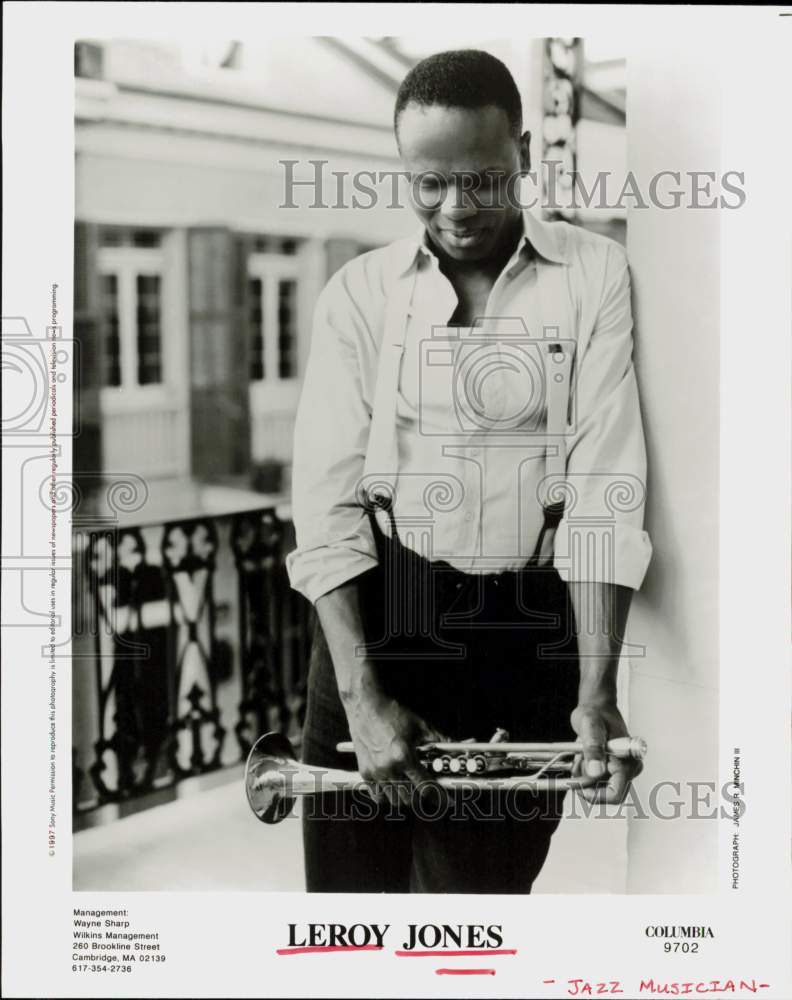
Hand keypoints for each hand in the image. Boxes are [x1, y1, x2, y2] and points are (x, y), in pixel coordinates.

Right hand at [344, 692, 440, 806]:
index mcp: (404, 756)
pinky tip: (392, 787)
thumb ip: (440, 741)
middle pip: (410, 799)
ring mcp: (375, 771)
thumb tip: (460, 746)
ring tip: (409, 785)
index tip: (447, 802)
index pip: (426, 787)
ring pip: (394, 801)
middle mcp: (389, 767)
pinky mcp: (364, 772)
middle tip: (426, 786)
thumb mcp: (420, 726)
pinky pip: (377, 796)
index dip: (439, 797)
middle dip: (421, 795)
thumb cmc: (392, 713)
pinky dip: (386, 796)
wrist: (365, 704)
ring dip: (405, 796)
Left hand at [570, 701, 642, 803]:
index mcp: (628, 761)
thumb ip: (593, 749)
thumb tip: (595, 773)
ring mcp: (623, 770)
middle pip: (607, 794)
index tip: (575, 782)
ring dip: (585, 776)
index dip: (593, 794)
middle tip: (578, 762)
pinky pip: (597, 781)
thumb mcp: (590, 727)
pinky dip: (586, 772)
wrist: (597, 707)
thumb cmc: (596, 713)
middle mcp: (630, 769)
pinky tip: (583, 756)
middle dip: (587, 783)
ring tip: (581, 754)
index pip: (614, 794)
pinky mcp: (615, 770)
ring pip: (599, 788)